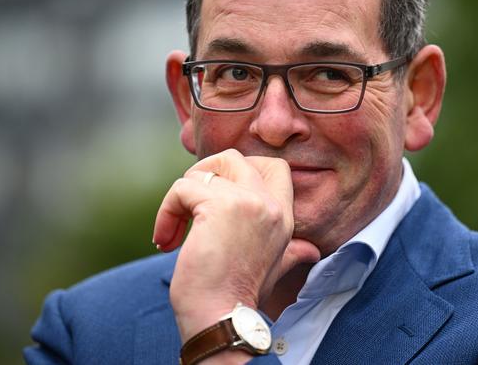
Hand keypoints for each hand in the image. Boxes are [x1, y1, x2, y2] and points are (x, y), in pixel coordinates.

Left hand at [152, 149, 319, 341]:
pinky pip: (182, 189)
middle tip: (190, 204)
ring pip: (203, 171)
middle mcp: (270, 203)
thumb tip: (311, 252)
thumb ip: (292, 252)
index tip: (217, 197)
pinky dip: (166, 212)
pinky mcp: (219, 205)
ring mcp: (247, 201)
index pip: (275, 166)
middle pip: (234, 158)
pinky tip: (166, 240)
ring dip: (180, 196)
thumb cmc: (240, 297)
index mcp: (284, 215)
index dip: (240, 170)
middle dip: (206, 173)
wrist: (223, 320)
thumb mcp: (273, 267)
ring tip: (174, 229)